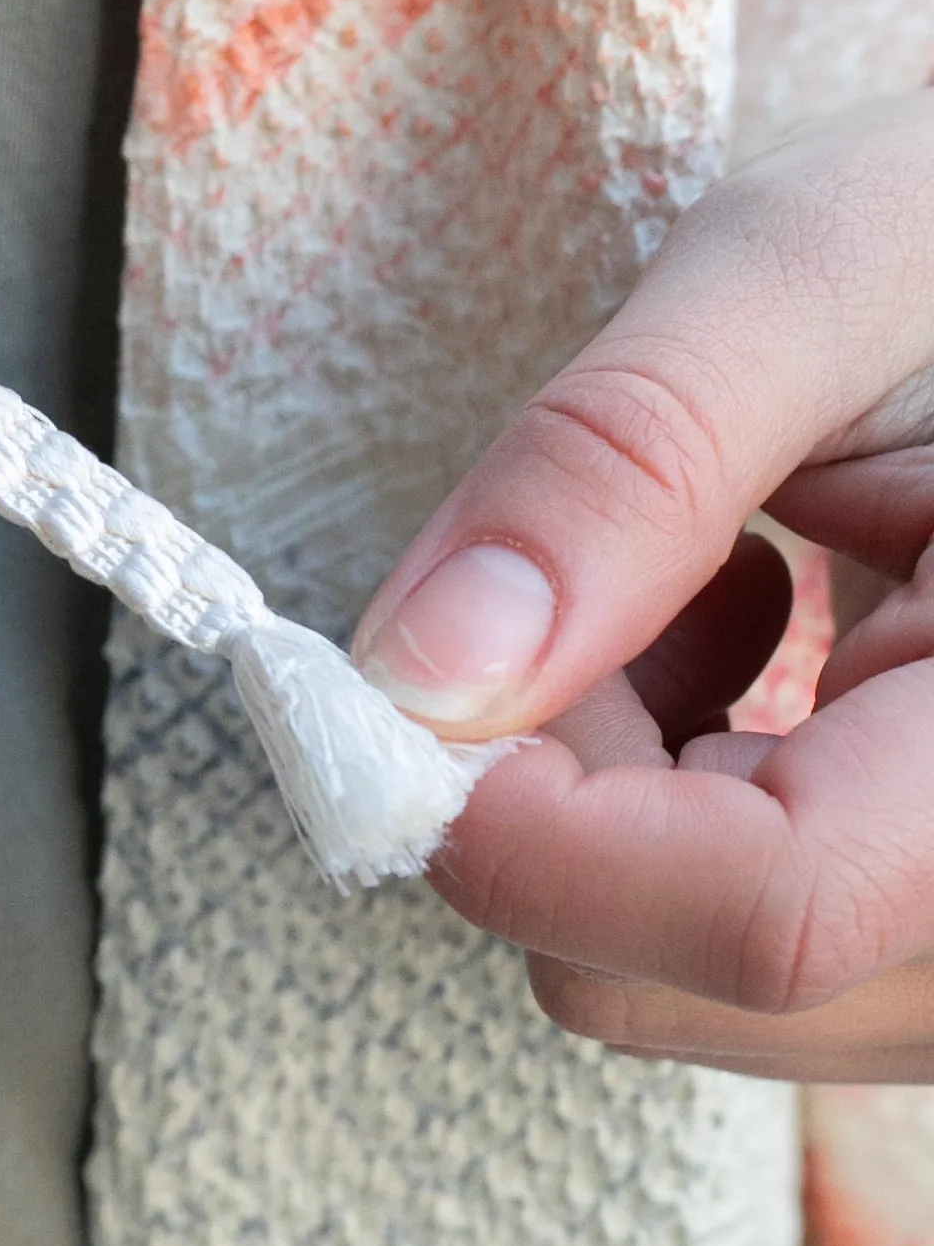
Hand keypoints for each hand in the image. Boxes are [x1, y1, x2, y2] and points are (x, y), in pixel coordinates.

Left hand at [352, 90, 933, 1078]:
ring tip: (728, 571)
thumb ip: (628, 457)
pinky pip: (762, 951)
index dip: (531, 819)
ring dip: (619, 784)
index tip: (409, 661)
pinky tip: (767, 631)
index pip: (769, 913)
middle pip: (697, 976)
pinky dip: (686, 799)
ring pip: (699, 983)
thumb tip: (414, 672)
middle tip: (633, 555)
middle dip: (564, 777)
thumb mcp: (835, 263)